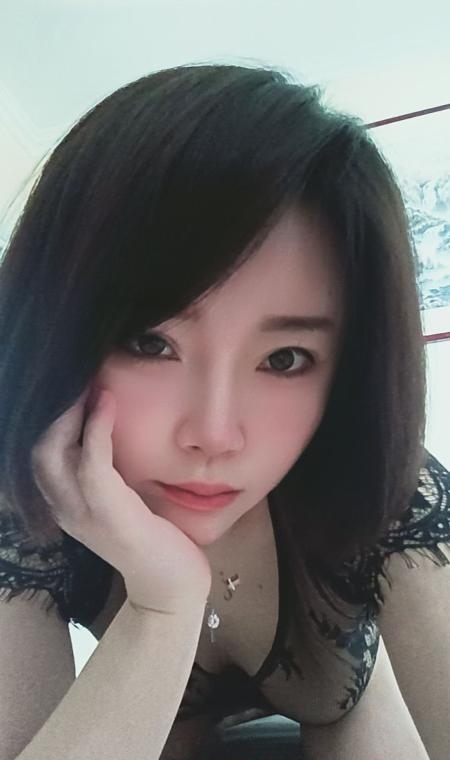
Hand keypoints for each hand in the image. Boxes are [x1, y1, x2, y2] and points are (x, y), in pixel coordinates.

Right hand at [31, 387, 211, 613]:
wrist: (172, 584)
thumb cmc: (152, 536)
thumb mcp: (121, 498)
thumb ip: (107, 470)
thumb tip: (106, 426)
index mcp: (66, 504)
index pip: (41, 455)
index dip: (51, 418)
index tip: (72, 385)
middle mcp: (65, 509)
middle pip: (37, 451)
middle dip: (54, 411)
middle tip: (78, 380)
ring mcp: (83, 514)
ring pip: (52, 455)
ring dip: (69, 415)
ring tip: (89, 385)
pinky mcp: (109, 515)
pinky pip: (91, 465)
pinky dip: (96, 430)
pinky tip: (107, 405)